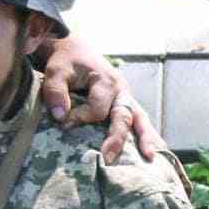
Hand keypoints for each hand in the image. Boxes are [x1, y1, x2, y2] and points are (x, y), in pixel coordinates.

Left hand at [38, 34, 164, 162]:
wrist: (75, 50)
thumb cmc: (66, 61)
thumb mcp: (56, 71)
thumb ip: (56, 91)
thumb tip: (60, 117)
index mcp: (105, 81)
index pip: (97, 109)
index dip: (81, 118)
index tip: (63, 123)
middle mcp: (121, 90)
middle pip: (123, 117)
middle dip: (117, 139)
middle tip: (106, 159)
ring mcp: (126, 97)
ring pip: (139, 119)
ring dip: (145, 138)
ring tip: (149, 158)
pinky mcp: (125, 103)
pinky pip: (140, 119)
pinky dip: (147, 134)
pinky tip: (153, 151)